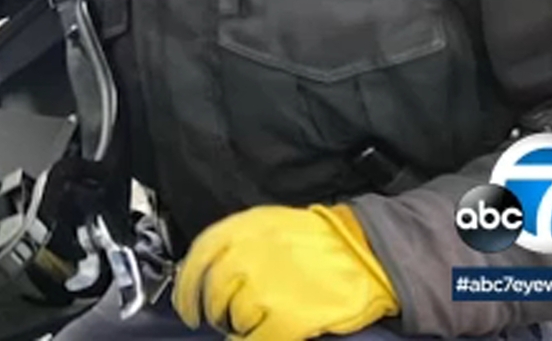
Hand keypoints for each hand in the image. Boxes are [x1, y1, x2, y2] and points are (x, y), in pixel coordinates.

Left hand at [172, 203, 398, 340]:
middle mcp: (248, 257)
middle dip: (214, 311)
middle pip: (212, 293)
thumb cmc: (320, 239)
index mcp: (242, 230)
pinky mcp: (287, 318)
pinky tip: (256, 339)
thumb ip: (235, 242)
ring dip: (236, 325)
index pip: (198, 260)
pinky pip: (254, 340)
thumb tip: (206, 272)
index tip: (186, 307)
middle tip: (221, 319)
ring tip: (252, 322)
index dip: (186, 289)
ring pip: (232, 318)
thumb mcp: (269, 223)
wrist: (365, 252)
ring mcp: (267, 289)